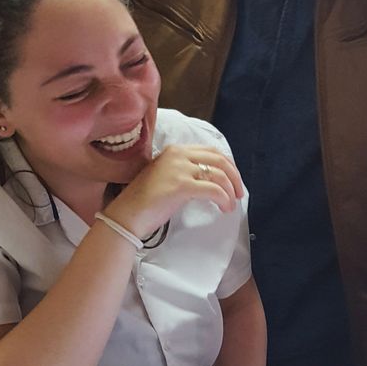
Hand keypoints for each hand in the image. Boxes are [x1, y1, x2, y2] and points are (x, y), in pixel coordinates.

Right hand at [106, 144, 244, 238]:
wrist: (127, 215)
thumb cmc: (147, 201)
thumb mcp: (167, 176)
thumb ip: (186, 170)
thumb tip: (213, 179)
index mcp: (175, 150)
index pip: (211, 151)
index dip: (228, 165)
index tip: (234, 180)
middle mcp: (178, 154)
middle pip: (219, 159)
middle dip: (234, 176)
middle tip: (239, 193)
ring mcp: (179, 168)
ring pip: (219, 174)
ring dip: (230, 191)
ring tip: (231, 205)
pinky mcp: (181, 185)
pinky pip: (213, 189)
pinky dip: (224, 199)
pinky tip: (224, 208)